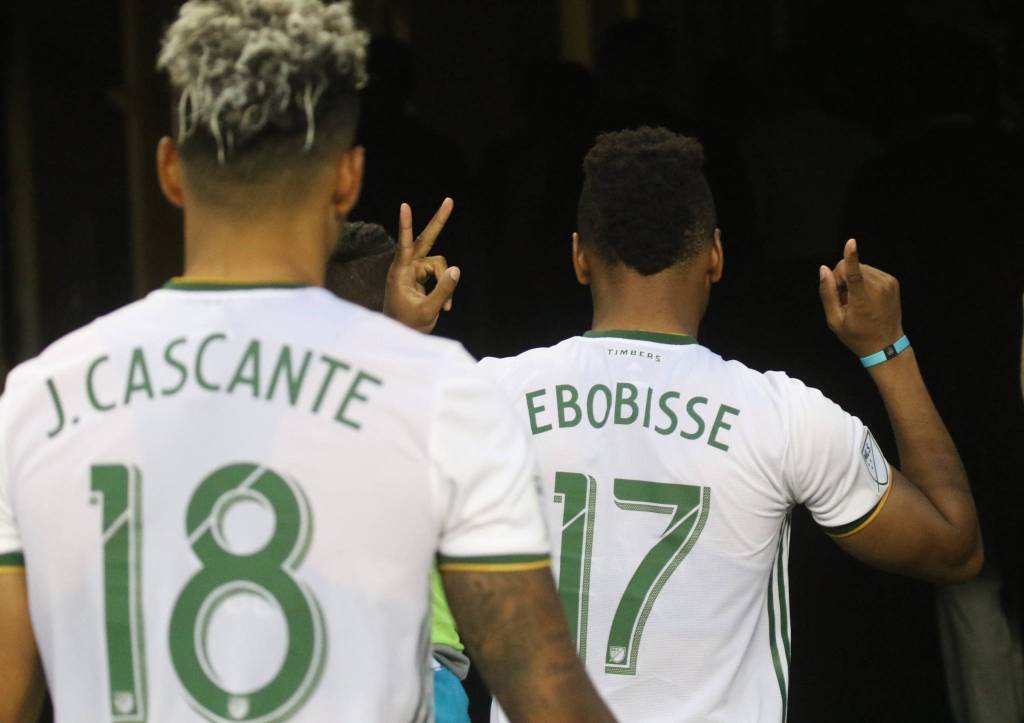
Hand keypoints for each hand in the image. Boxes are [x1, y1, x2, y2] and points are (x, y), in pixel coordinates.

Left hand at [383, 198, 460, 332]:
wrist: (402, 334)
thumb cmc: (407, 324)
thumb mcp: (428, 311)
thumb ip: (443, 290)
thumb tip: (457, 269)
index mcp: (400, 273)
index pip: (404, 245)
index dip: (406, 226)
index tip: (404, 206)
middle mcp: (407, 267)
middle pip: (426, 240)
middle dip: (439, 222)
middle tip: (449, 200)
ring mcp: (415, 270)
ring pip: (439, 264)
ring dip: (446, 284)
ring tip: (446, 307)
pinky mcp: (421, 276)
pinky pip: (440, 274)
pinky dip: (446, 288)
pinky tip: (445, 307)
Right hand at [818, 239, 903, 357]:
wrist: (886, 345)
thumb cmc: (857, 336)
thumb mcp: (834, 321)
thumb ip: (827, 294)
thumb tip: (823, 270)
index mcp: (862, 299)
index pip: (854, 273)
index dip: (850, 257)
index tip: (851, 242)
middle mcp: (877, 287)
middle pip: (849, 268)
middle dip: (842, 280)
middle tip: (844, 300)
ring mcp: (887, 283)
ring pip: (860, 268)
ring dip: (853, 281)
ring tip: (857, 301)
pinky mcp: (892, 281)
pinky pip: (870, 272)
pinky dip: (864, 281)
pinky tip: (866, 298)